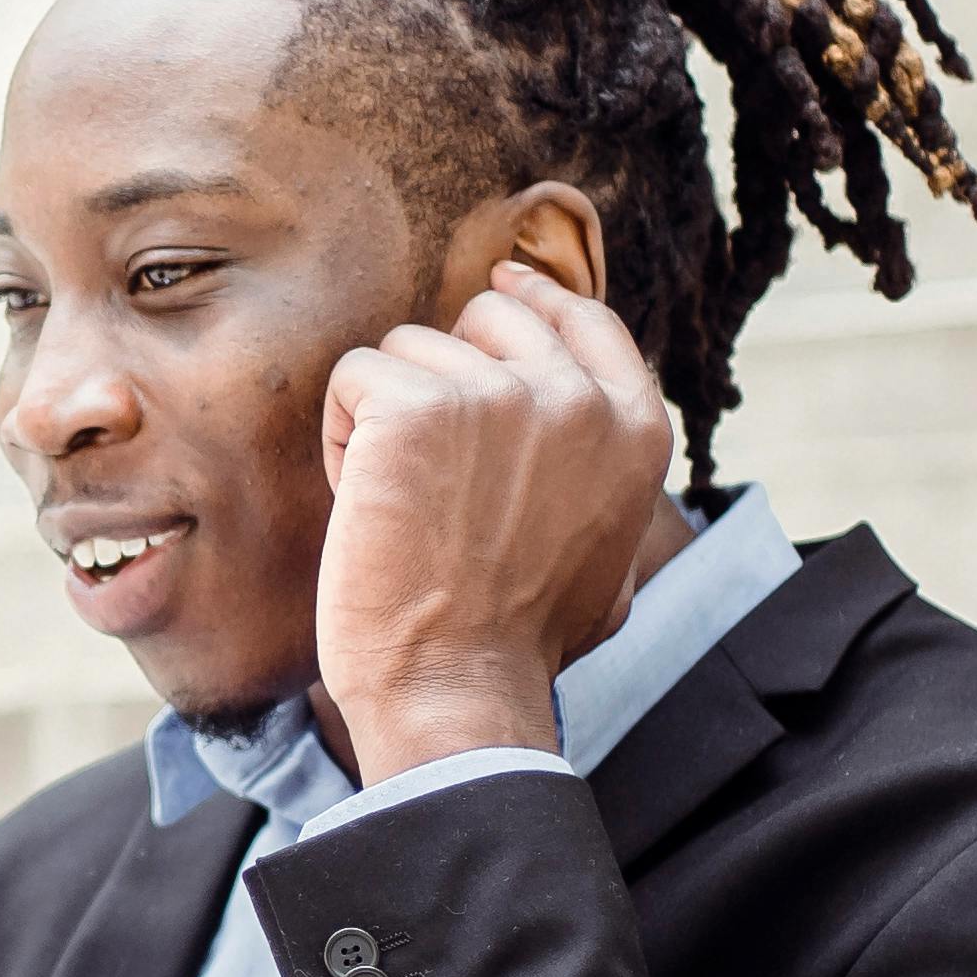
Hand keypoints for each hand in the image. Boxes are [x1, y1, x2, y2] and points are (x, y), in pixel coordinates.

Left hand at [314, 259, 682, 781]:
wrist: (456, 688)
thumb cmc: (520, 642)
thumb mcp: (610, 555)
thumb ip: (603, 477)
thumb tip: (588, 423)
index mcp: (635, 429)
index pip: (587, 318)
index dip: (538, 297)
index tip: (502, 288)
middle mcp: (576, 398)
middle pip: (490, 315)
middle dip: (446, 372)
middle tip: (432, 468)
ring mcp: (499, 393)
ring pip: (408, 350)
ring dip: (385, 420)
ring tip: (403, 506)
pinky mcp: (415, 404)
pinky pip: (353, 376)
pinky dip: (341, 438)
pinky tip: (366, 503)